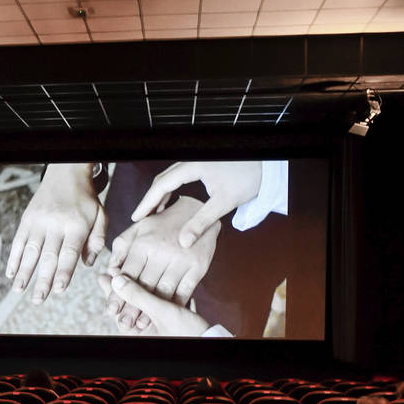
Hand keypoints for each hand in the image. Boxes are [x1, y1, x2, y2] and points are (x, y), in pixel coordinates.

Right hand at [5, 163, 106, 303]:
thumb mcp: (100, 216)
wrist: (66, 174)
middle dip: (43, 279)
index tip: (58, 289)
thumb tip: (87, 264)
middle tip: (38, 299)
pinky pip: (19, 240)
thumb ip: (97, 240)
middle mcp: (56, 223)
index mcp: (77, 225)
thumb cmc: (86, 201)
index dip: (63, 272)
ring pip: (31, 250)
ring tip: (19, 290)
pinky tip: (11, 273)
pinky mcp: (27, 218)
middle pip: (49, 256)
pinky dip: (14, 257)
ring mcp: (39, 221)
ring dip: (24, 271)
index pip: (69, 252)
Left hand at [105, 197, 220, 330]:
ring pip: (162, 291)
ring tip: (141, 324)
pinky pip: (185, 290)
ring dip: (152, 310)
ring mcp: (181, 260)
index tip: (111, 309)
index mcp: (144, 243)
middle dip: (132, 307)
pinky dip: (174, 304)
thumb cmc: (163, 223)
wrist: (199, 212)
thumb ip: (122, 247)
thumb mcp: (140, 228)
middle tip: (123, 323)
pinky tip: (165, 315)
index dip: (118, 293)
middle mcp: (162, 252)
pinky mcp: (198, 267)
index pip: (127, 273)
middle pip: (143, 285)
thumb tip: (110, 269)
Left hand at [106, 274, 210, 336]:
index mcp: (136, 332)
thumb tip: (116, 280)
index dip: (111, 290)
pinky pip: (156, 304)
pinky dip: (152, 292)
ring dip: (136, 288)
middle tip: (111, 270)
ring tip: (128, 272)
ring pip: (142, 304)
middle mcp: (143, 330)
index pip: (117, 307)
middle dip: (122, 287)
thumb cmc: (187, 332)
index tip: (104, 275)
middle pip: (128, 305)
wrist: (213, 340)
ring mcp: (156, 326)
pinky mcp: (169, 320)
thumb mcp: (161, 311)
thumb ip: (138, 295)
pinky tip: (149, 279)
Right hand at [131, 161, 260, 246]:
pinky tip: (172, 204)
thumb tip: (183, 242)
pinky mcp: (203, 164)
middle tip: (141, 218)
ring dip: (160, 195)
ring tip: (154, 214)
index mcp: (192, 166)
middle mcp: (191, 161)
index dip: (147, 202)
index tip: (137, 217)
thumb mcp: (224, 202)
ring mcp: (196, 161)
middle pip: (162, 180)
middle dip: (150, 199)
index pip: (161, 185)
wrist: (267, 163)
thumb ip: (201, 222)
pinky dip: (172, 190)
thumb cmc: (248, 177)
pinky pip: (179, 177)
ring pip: (170, 178)